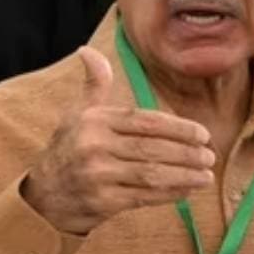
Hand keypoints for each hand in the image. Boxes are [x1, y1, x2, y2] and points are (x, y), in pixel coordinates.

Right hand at [21, 46, 215, 234]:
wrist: (43, 196)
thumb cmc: (68, 149)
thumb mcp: (77, 114)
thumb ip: (93, 84)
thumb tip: (87, 51)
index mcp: (95, 121)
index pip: (145, 121)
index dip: (177, 128)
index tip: (203, 134)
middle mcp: (95, 146)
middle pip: (152, 148)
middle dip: (186, 153)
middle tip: (210, 156)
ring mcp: (99, 176)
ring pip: (152, 174)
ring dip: (184, 175)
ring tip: (206, 175)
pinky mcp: (104, 202)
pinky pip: (145, 196)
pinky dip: (170, 194)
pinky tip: (187, 190)